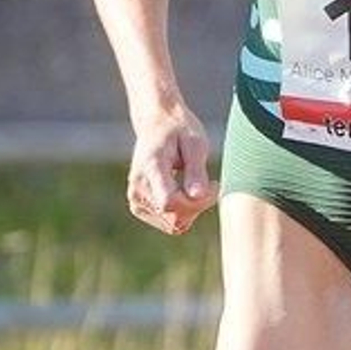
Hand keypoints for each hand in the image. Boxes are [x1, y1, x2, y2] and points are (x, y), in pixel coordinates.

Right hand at [126, 105, 215, 234]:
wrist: (156, 124)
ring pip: (174, 225)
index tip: (214, 183)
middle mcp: (138, 186)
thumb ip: (196, 170)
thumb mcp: (195, 143)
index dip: (198, 202)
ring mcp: (136, 199)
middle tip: (211, 184)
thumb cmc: (179, 130)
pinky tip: (188, 192)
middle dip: (199, 206)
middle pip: (175, 217)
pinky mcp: (139, 207)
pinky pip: (169, 224)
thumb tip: (196, 196)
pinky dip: (184, 213)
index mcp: (151, 167)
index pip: (170, 202)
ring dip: (193, 211)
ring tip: (198, 185)